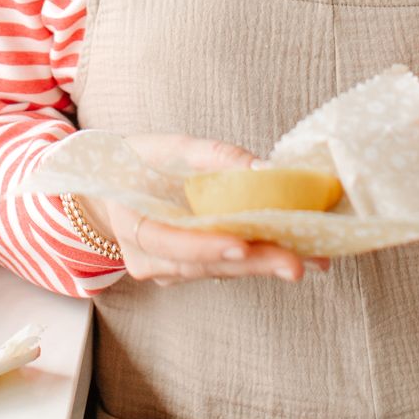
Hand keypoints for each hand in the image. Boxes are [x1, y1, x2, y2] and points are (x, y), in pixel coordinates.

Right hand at [79, 134, 330, 286]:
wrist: (109, 187)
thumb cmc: (137, 162)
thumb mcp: (169, 147)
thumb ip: (215, 157)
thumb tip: (267, 170)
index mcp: (133, 225)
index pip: (170, 243)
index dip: (205, 246)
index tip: (241, 246)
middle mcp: (147, 259)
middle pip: (203, 266)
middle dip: (252, 263)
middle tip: (296, 263)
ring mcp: (166, 271)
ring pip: (217, 271)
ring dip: (262, 263)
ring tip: (308, 257)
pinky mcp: (186, 271)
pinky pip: (220, 268)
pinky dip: (253, 259)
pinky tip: (288, 252)